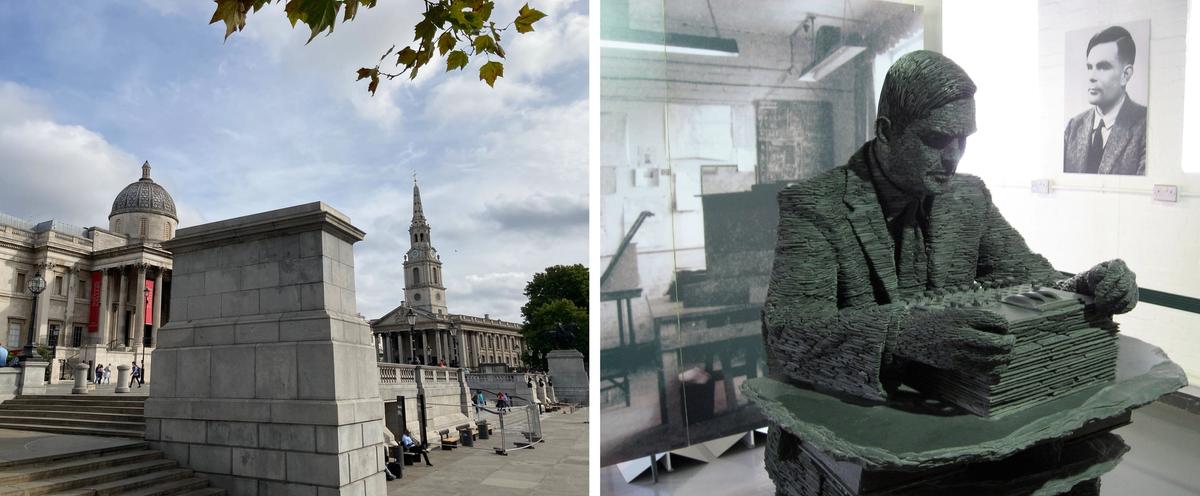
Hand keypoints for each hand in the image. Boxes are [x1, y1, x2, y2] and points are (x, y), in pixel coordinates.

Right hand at [892, 308, 1014, 375]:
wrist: (910, 336)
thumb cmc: (936, 322)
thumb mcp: (956, 313)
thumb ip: (977, 318)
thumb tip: (1002, 328)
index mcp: (964, 318)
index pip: (997, 323)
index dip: (1005, 327)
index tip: (1004, 329)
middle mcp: (962, 335)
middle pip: (998, 344)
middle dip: (1009, 345)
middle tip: (1011, 342)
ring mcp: (958, 352)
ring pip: (993, 360)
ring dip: (1004, 359)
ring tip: (1005, 355)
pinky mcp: (955, 365)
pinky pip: (982, 372)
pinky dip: (994, 371)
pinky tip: (996, 368)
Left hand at [1081, 259, 1137, 314]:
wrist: (1095, 289)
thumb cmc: (1091, 280)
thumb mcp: (1090, 275)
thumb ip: (1096, 274)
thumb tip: (1102, 273)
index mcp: (1117, 264)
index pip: (1115, 274)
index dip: (1106, 285)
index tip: (1096, 294)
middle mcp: (1129, 273)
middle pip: (1123, 288)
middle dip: (1109, 298)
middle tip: (1099, 305)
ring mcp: (1133, 285)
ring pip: (1126, 298)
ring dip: (1113, 305)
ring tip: (1101, 309)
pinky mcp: (1134, 297)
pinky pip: (1129, 305)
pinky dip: (1118, 309)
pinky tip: (1109, 310)